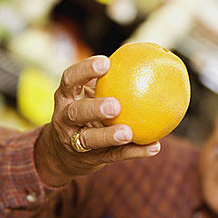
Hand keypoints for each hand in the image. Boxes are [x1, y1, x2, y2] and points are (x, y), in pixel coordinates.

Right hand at [35, 55, 160, 186]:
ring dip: (109, 136)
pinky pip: (114, 155)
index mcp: (66, 97)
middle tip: (115, 105)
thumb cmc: (85, 114)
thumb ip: (108, 81)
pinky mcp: (89, 159)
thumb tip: (145, 58)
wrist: (62, 154)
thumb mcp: (87, 95)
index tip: (105, 63)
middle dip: (94, 108)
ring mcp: (73, 141)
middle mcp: (65, 118)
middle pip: (76, 112)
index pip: (69, 79)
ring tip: (128, 133)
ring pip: (89, 139)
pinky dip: (135, 152)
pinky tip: (155, 147)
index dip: (84, 70)